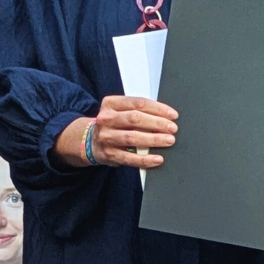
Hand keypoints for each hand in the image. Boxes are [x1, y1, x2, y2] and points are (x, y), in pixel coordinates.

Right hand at [54, 96, 177, 168]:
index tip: (173, 115)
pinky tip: (158, 159)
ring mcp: (106, 137)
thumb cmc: (114, 125)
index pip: (138, 103)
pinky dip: (145, 159)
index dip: (158, 108)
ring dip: (154, 139)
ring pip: (132, 137)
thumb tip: (166, 116)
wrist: (91, 141)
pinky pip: (129, 158)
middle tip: (173, 128)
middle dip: (157, 123)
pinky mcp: (109, 154)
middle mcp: (106, 119)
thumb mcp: (120, 111)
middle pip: (135, 119)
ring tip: (169, 141)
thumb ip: (138, 110)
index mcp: (111, 104)